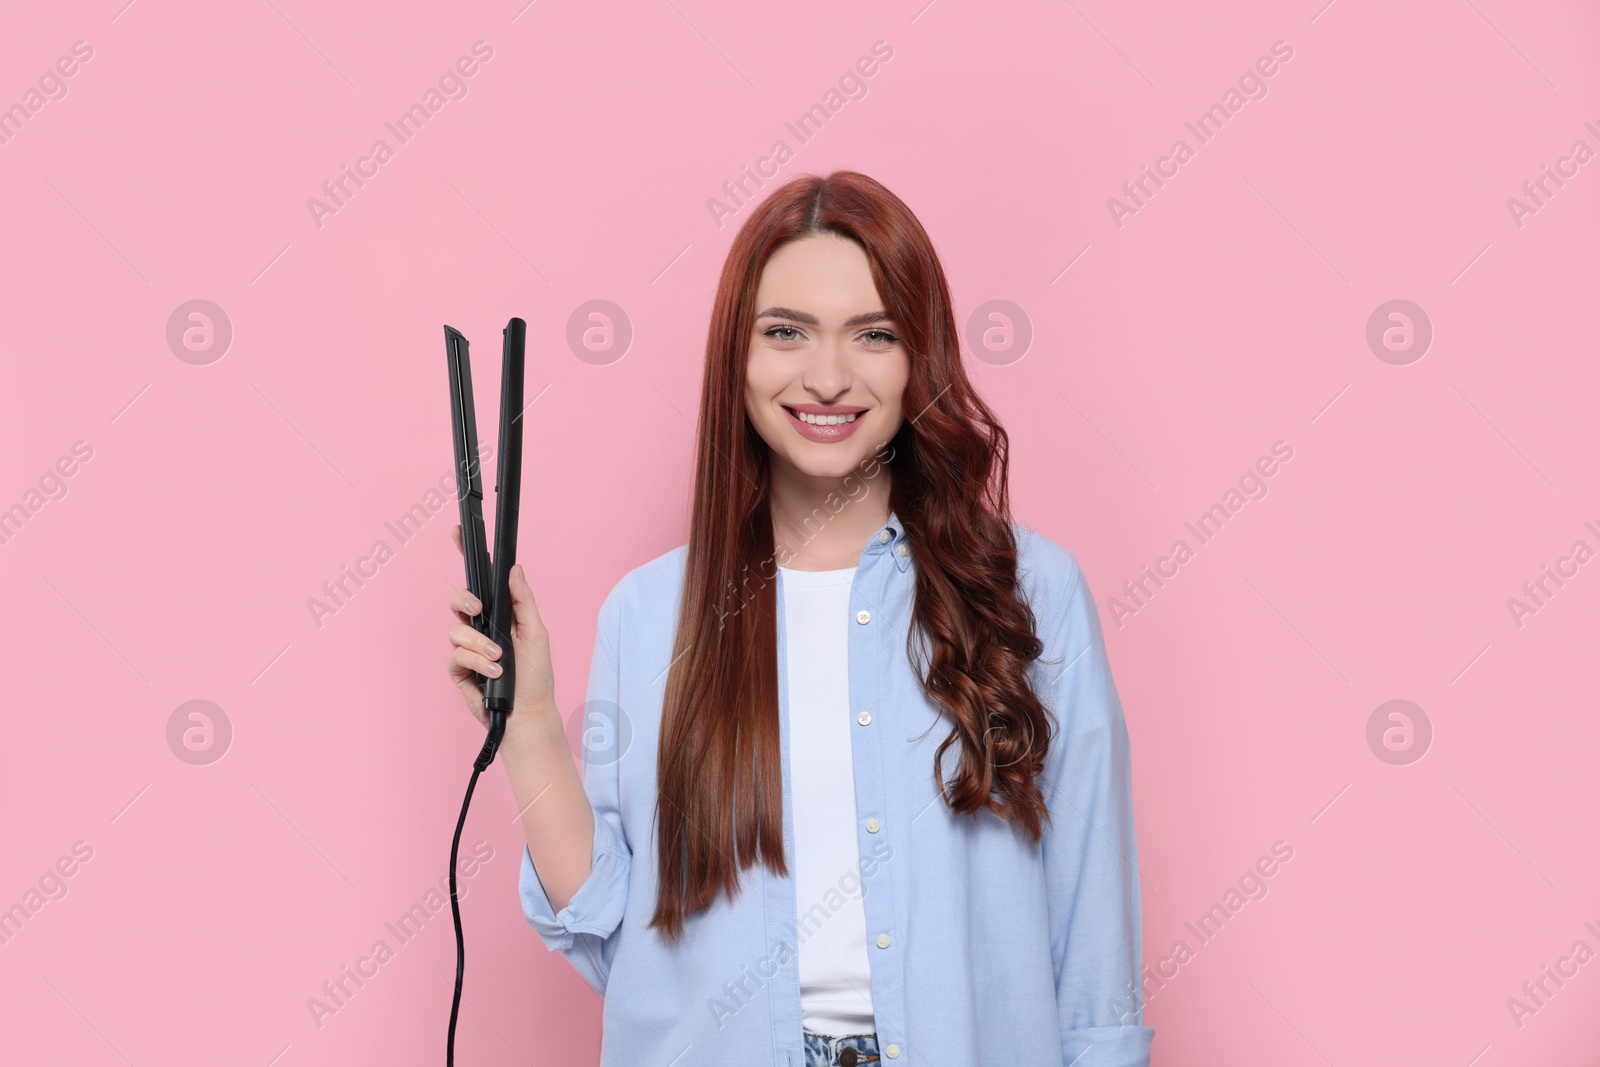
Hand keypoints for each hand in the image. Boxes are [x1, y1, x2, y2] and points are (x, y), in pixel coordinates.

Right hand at [447, 524, 557, 731]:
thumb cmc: (536, 674)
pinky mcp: (458, 669)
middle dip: (463, 599)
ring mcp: (467, 648)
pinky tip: (493, 671)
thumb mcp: (537, 632)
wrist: (529, 712)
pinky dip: (476, 662)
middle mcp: (480, 627)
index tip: (456, 532)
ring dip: (479, 643)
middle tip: (477, 607)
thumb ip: (523, 600)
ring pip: (456, 629)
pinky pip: (456, 655)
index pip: (480, 581)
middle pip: (458, 599)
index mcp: (499, 613)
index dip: (466, 555)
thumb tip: (515, 568)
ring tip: (500, 657)